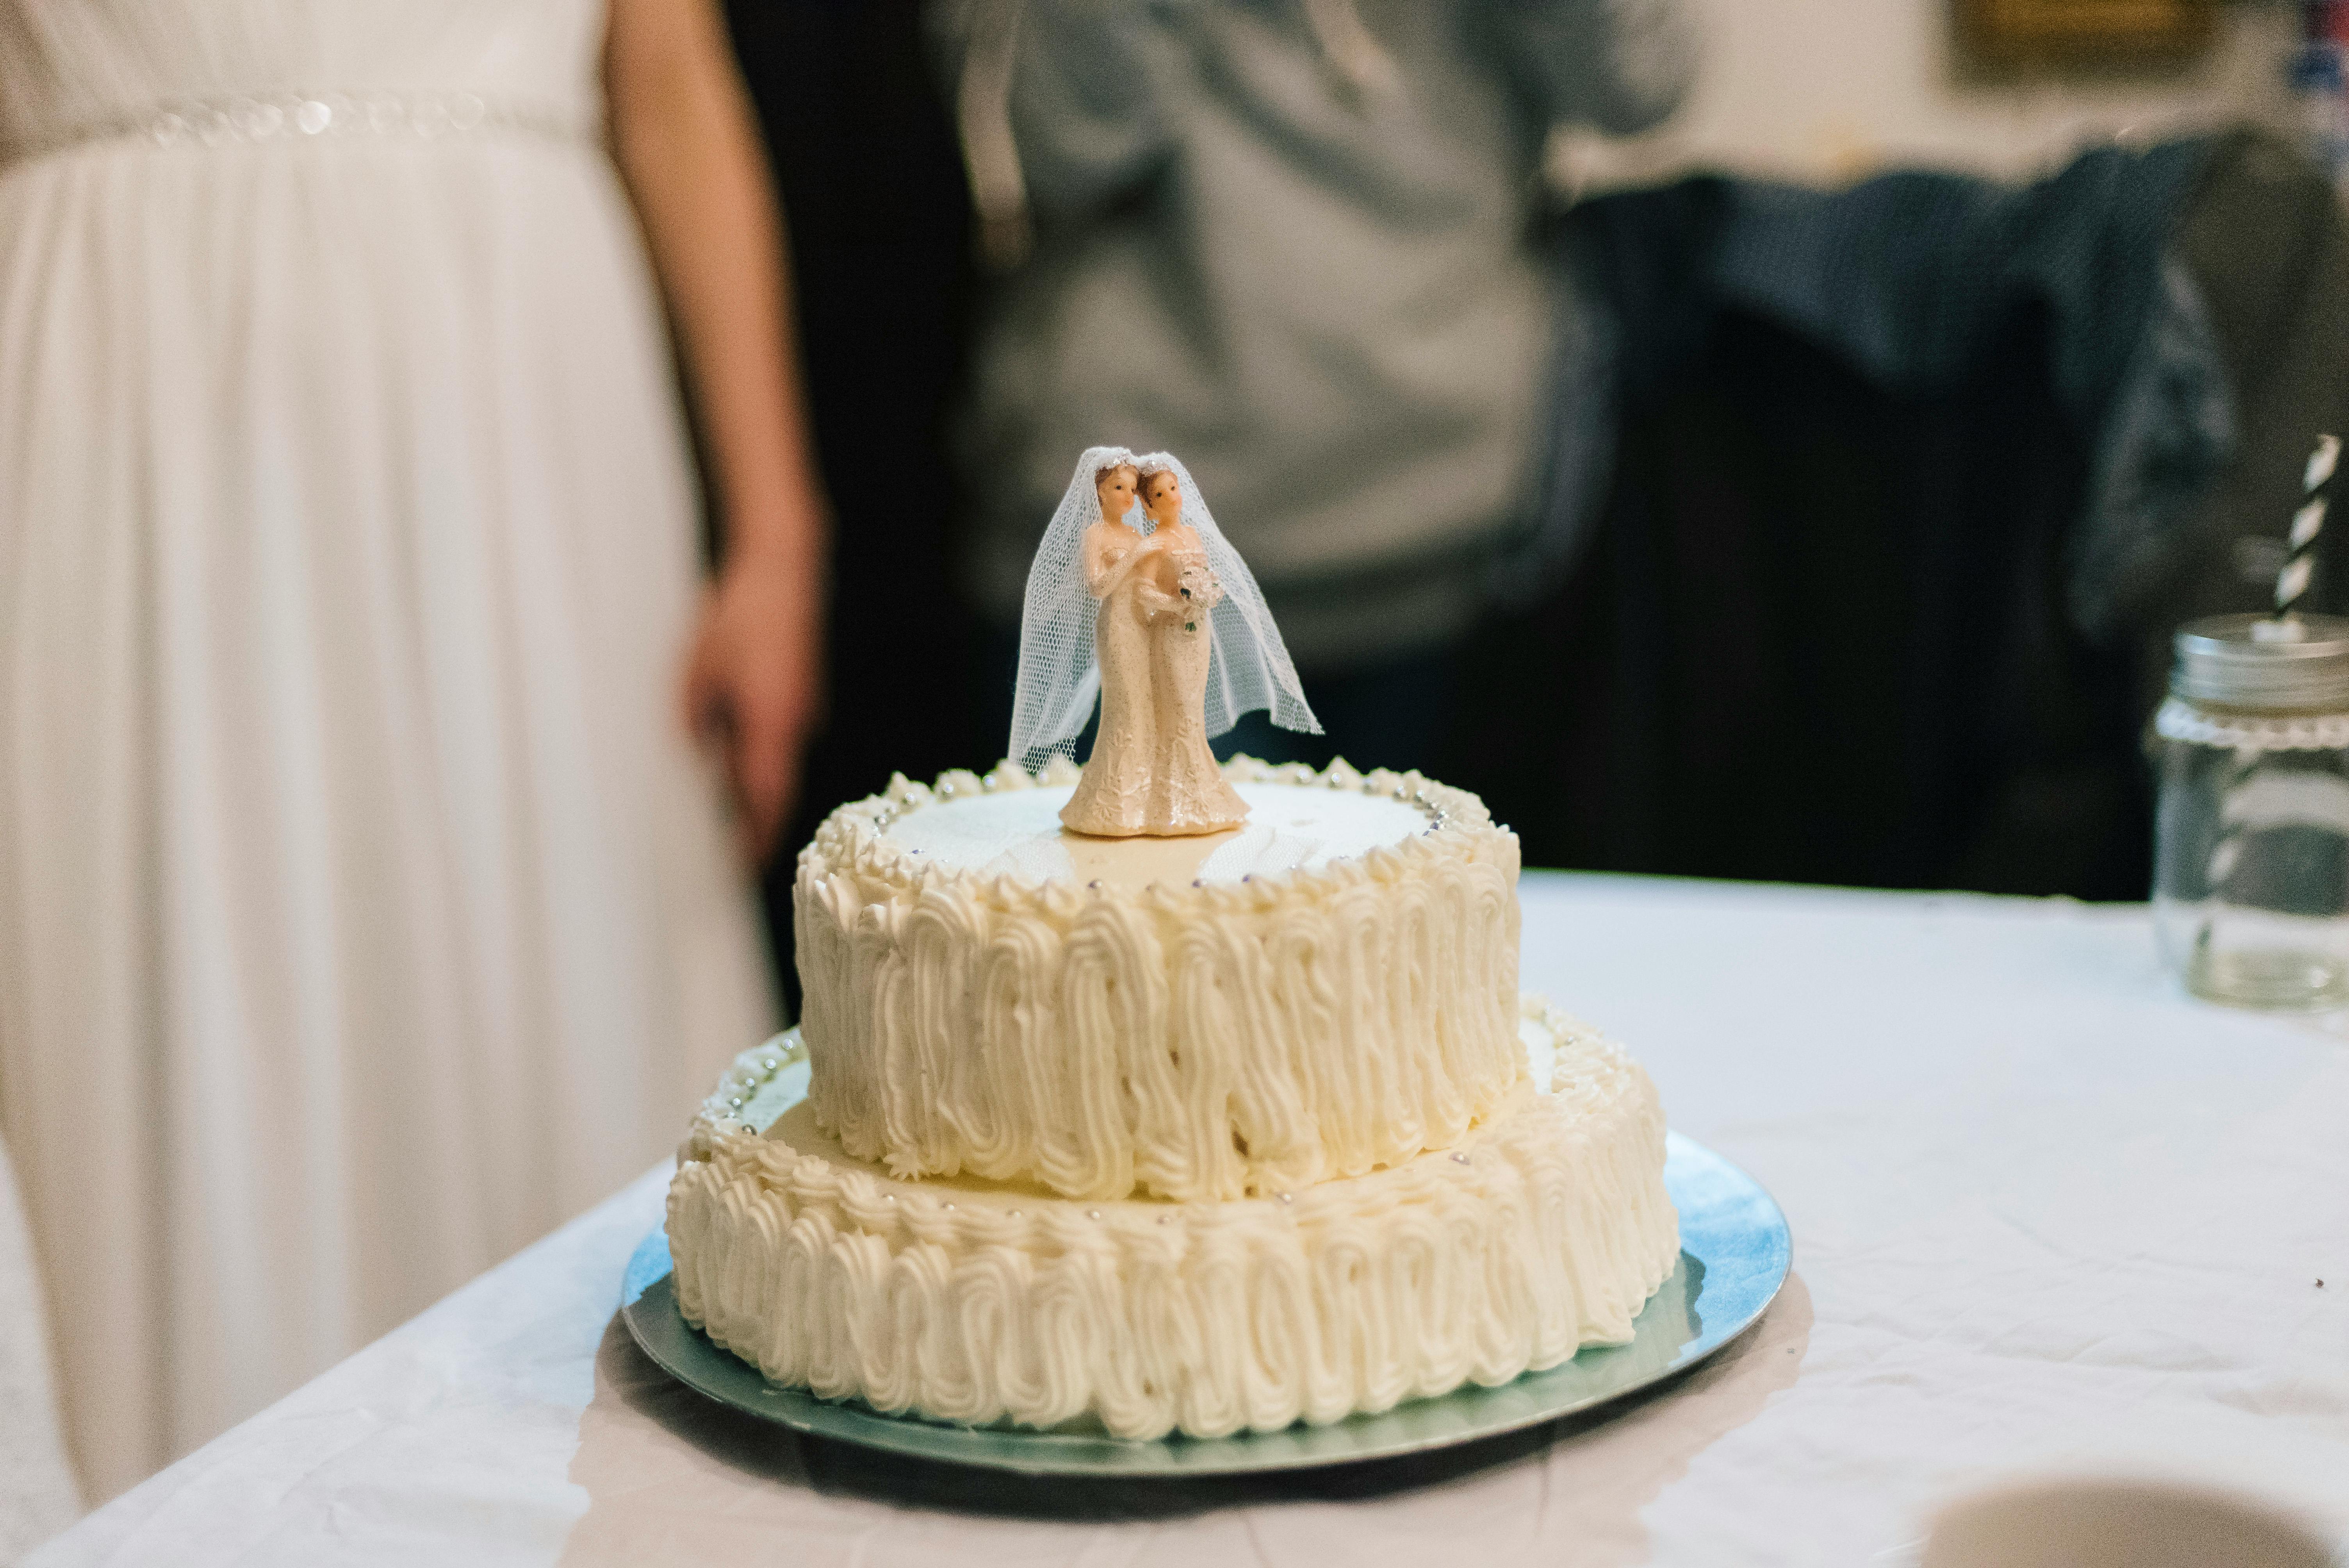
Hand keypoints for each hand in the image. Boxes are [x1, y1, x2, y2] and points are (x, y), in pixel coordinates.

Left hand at [682, 548, 823, 865]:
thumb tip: (689, 761)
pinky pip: (776, 740)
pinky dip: (754, 757)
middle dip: (751, 824)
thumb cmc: (738, 615)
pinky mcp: (798, 695)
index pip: (766, 798)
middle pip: (774, 789)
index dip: (755, 837)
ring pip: (774, 764)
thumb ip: (693, 722)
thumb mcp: (697, 671)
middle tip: (722, 855)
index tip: (738, 868)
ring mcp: (800, 709)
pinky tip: (724, 756)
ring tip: (714, 812)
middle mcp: (793, 723)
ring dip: (749, 789)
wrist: (782, 570)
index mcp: (771, 722)